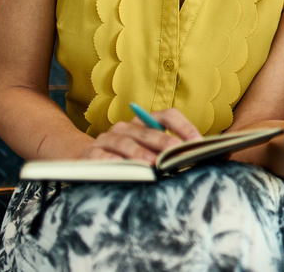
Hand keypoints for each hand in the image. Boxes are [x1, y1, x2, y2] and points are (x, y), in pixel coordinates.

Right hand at [81, 108, 201, 162]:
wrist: (86, 158)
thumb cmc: (127, 156)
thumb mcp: (147, 149)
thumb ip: (167, 150)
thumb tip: (193, 156)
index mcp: (144, 122)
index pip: (168, 115)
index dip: (184, 127)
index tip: (197, 142)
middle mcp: (126, 127)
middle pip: (148, 131)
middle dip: (165, 142)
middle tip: (177, 153)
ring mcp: (107, 138)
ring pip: (126, 143)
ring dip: (140, 153)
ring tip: (152, 163)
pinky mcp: (91, 153)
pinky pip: (102, 156)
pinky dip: (112, 161)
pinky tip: (122, 168)